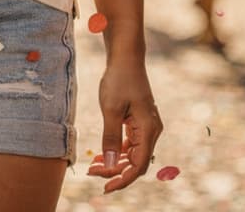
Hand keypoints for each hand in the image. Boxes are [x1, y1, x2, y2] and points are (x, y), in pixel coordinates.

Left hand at [86, 56, 163, 192]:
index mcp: (149, 130)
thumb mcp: (111, 109)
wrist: (125, 58)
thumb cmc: (119, 80)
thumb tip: (110, 164)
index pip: (138, 165)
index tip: (105, 186)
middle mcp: (152, 131)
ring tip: (94, 166)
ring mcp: (146, 126)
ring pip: (132, 154)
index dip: (123, 179)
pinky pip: (130, 144)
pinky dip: (117, 151)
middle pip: (135, 162)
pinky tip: (102, 155)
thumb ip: (111, 138)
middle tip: (92, 173)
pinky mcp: (139, 122)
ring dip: (115, 162)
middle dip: (115, 171)